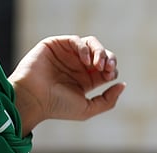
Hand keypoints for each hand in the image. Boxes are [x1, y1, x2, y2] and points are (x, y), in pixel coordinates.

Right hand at [8, 35, 125, 134]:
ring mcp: (67, 55)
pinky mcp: (56, 45)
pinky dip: (84, 48)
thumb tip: (122, 84)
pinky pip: (76, 40)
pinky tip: (85, 61)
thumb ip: (108, 100)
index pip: (107, 69)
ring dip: (99, 51)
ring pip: (91, 43)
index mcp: (86, 80)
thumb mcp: (88, 109)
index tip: (108, 76)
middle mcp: (77, 66)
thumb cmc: (58, 107)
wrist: (34, 99)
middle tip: (106, 68)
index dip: (112, 69)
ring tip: (98, 64)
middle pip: (102, 54)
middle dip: (109, 58)